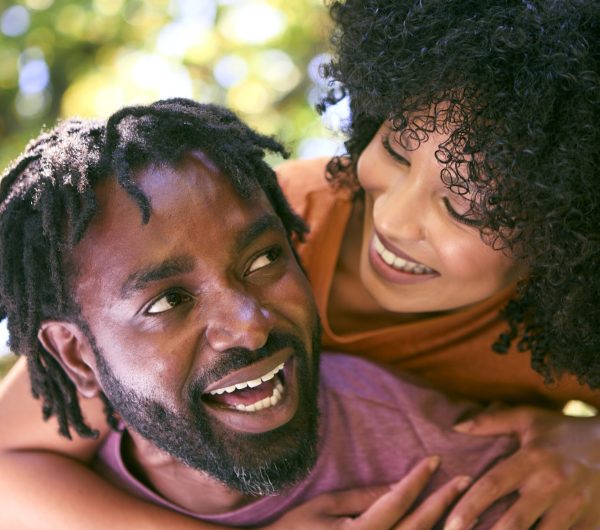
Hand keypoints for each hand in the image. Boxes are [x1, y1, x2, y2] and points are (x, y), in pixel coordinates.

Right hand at [266, 456, 471, 529]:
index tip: (436, 459)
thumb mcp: (325, 506)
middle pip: (419, 525)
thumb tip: (397, 486)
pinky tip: (446, 526)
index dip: (418, 478)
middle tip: (466, 479)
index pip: (398, 499)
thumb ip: (363, 497)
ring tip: (468, 506)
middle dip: (444, 500)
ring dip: (446, 525)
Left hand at [445, 406, 599, 529]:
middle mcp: (552, 485)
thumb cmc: (563, 431)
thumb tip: (456, 427)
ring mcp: (573, 507)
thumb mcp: (528, 419)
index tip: (450, 524)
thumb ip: (491, 421)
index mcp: (532, 459)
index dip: (469, 506)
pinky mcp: (590, 523)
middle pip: (515, 521)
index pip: (493, 485)